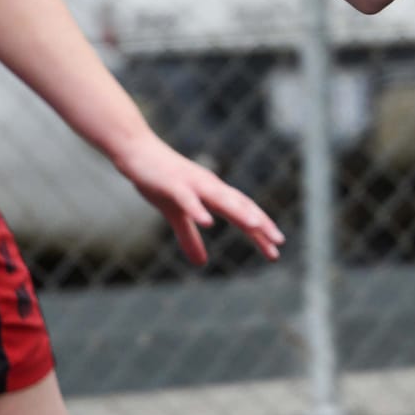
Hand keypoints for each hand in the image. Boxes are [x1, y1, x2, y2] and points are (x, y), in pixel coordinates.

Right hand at [111, 133, 285, 265]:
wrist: (136, 151)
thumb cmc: (158, 180)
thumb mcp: (175, 215)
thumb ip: (189, 237)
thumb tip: (201, 263)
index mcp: (212, 193)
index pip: (243, 212)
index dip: (260, 230)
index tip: (276, 250)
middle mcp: (209, 186)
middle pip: (240, 205)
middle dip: (259, 224)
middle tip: (278, 242)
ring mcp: (192, 184)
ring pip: (221, 199)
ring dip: (239, 212)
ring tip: (255, 227)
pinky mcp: (172, 184)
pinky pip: (188, 199)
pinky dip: (199, 210)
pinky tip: (208, 222)